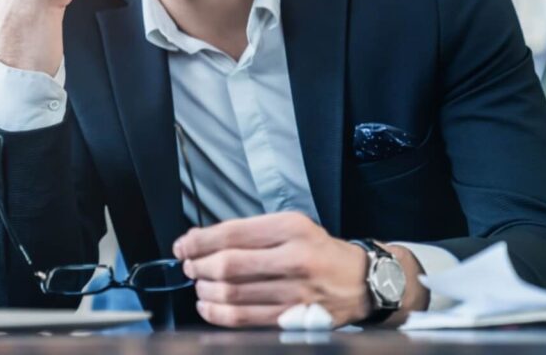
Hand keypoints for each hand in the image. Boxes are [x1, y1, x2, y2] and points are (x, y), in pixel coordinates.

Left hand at [172, 212, 371, 327]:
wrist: (361, 282)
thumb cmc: (321, 252)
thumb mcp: (294, 226)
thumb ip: (252, 232)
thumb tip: (204, 240)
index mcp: (292, 228)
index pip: (233, 233)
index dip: (200, 241)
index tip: (184, 245)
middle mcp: (294, 258)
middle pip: (229, 265)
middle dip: (199, 266)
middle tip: (189, 266)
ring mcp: (294, 292)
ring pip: (232, 293)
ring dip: (205, 290)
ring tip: (199, 285)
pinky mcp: (292, 318)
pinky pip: (243, 319)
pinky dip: (217, 314)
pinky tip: (208, 306)